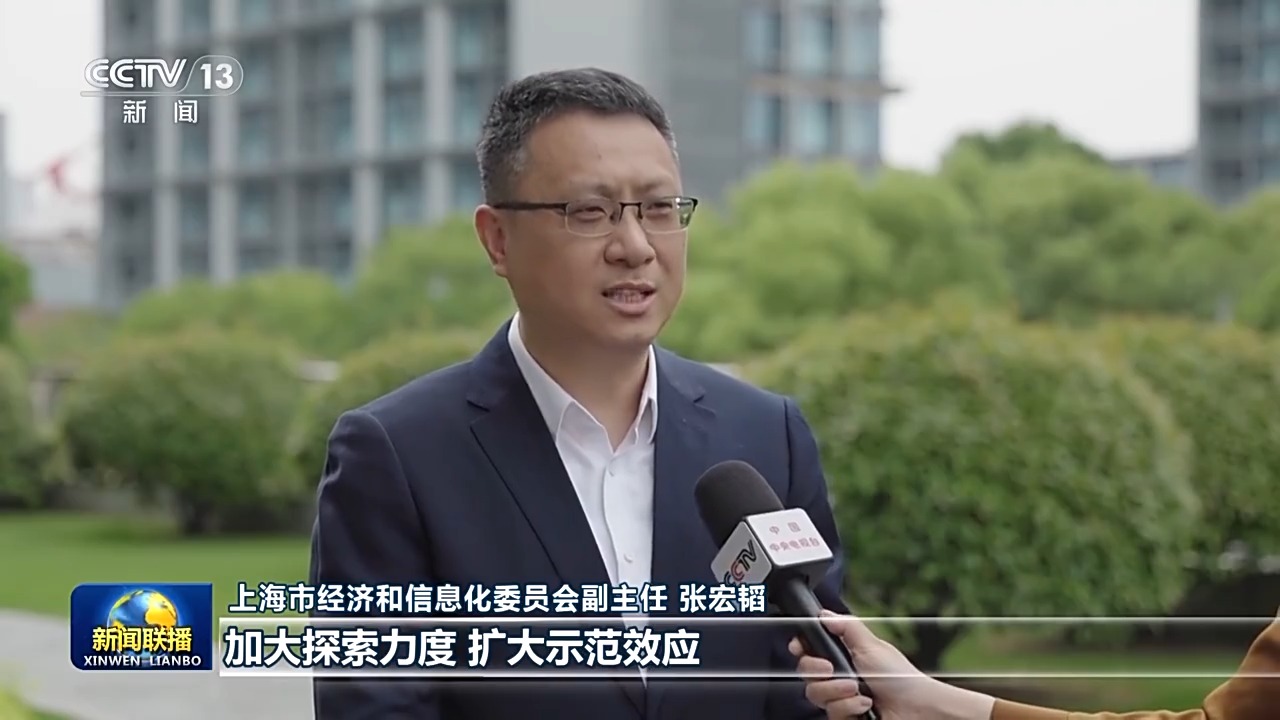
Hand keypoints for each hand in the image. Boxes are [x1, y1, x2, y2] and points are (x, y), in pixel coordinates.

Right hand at [788, 611, 994, 719]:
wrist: (916, 709)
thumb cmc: (900, 678)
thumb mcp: (872, 645)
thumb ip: (846, 627)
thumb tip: (824, 613)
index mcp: (844, 656)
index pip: (810, 650)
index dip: (801, 649)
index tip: (799, 648)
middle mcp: (839, 677)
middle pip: (806, 673)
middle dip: (820, 673)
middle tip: (833, 670)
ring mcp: (841, 699)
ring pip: (816, 695)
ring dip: (838, 693)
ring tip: (859, 692)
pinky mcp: (845, 716)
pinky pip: (831, 714)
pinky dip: (847, 709)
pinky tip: (864, 707)